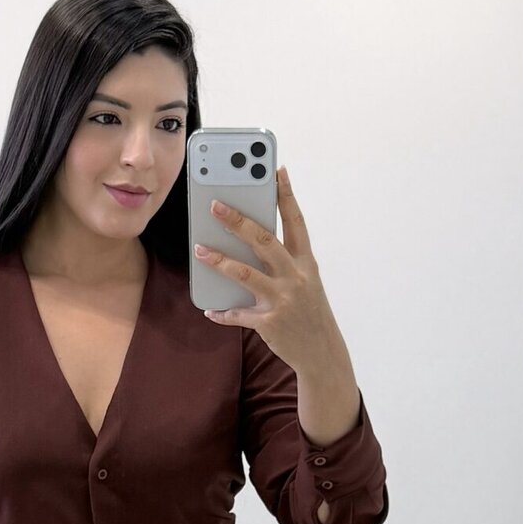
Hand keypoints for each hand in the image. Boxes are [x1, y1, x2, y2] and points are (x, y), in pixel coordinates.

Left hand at [193, 166, 347, 376]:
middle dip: (238, 221)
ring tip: (200, 250)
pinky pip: (239, 315)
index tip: (276, 171)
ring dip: (220, 261)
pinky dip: (223, 313)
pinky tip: (210, 309)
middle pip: (264, 241)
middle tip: (216, 205)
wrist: (322, 352)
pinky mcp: (270, 324)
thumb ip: (284, 261)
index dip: (286, 196)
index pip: (296, 222)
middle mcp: (296, 278)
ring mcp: (283, 301)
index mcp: (306, 263)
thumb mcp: (306, 281)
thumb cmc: (309, 311)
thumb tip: (251, 240)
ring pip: (245, 275)